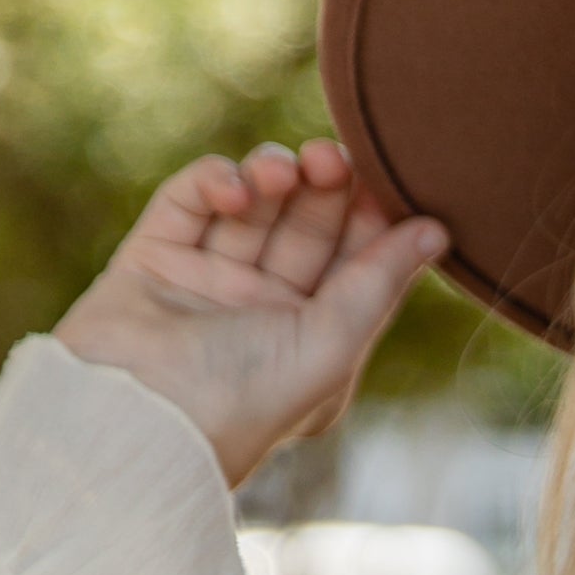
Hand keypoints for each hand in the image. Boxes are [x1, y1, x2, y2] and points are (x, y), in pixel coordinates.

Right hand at [52, 140, 447, 487]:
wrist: (138, 417)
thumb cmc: (244, 398)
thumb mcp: (332, 344)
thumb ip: (380, 283)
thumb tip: (436, 231)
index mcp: (312, 342)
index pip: (354, 263)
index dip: (373, 216)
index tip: (388, 178)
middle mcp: (261, 312)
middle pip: (306, 226)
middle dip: (324, 186)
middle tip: (333, 157)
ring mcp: (205, 283)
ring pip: (252, 206)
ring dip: (272, 175)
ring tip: (283, 170)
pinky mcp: (152, 257)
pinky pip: (190, 201)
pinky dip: (214, 181)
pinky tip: (235, 190)